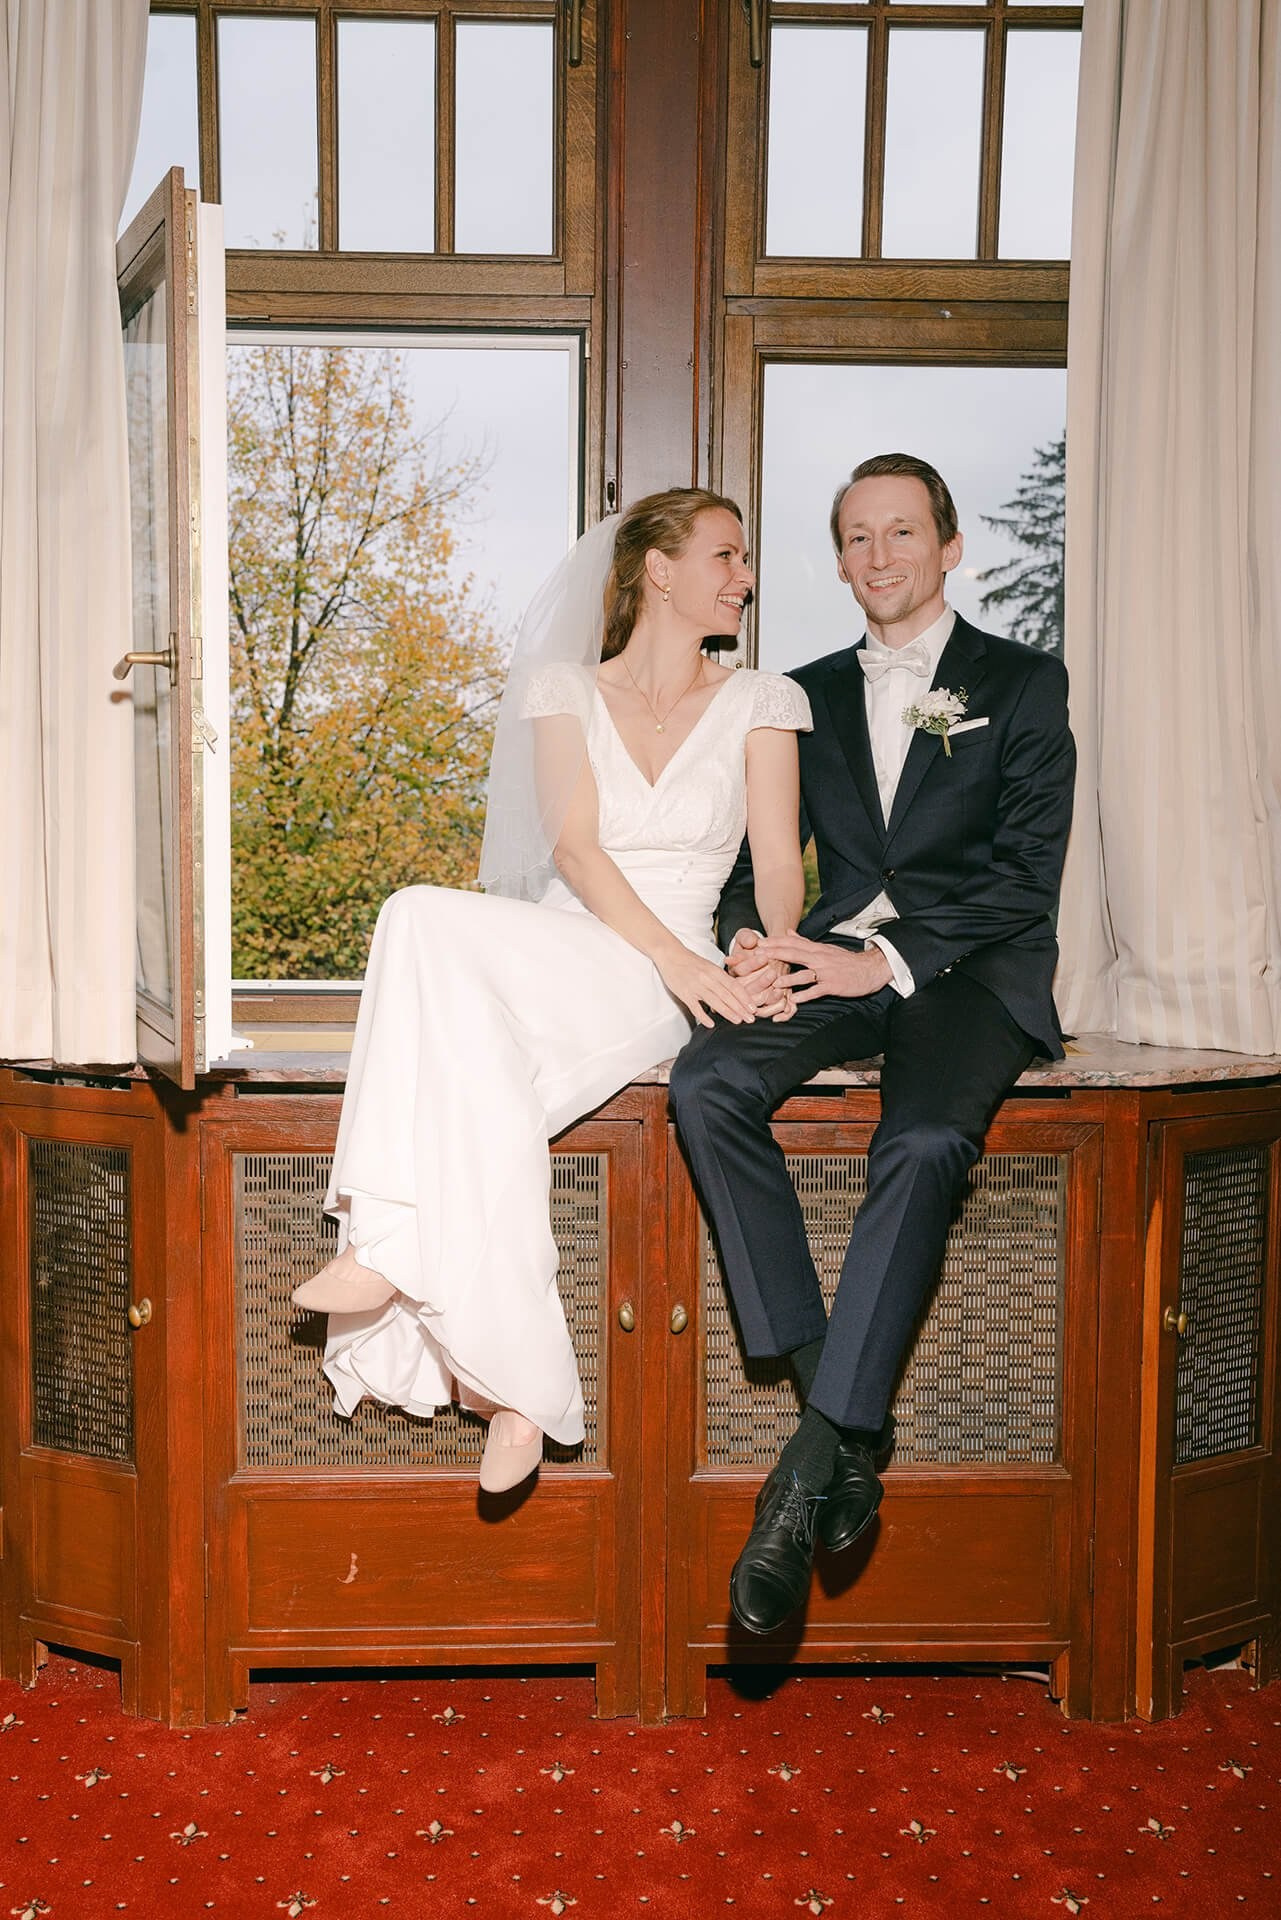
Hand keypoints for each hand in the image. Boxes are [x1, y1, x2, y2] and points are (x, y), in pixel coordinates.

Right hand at [658, 946, 758, 1028]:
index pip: (734, 986)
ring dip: (727, 1012)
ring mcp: (695, 986)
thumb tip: (735, 993)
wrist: (670, 954)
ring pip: (714, 1001)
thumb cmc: (691, 962)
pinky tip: (711, 1024)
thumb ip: (720, 979)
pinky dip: (703, 1016)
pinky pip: (695, 1007)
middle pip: (727, 995)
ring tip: (737, 1021)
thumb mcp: (709, 966)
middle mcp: (707, 978)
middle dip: (740, 1008)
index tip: (753, 1008)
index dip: (744, 998)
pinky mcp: (684, 993)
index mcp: (715, 971)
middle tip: (750, 1018)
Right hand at [726, 926, 785, 1004]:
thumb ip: (745, 937)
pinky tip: (785, 1001)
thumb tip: (750, 942)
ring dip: (771, 997)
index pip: (739, 971)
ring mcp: (752, 997)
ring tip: (780, 989)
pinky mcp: (763, 1005)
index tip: (764, 956)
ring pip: (759, 1003)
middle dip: (761, 982)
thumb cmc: (751, 945)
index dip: (751, 964)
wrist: (762, 953)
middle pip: (748, 990)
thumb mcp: (745, 936)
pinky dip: (778, 1008)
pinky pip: (768, 1012)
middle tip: (773, 972)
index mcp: (734, 971)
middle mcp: (742, 987)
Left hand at [758, 934, 892, 1003]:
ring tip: (774, 982)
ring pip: (805, 974)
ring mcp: (826, 972)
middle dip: (775, 954)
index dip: (774, 943)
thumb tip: (787, 931)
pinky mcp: (833, 985)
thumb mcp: (824, 948)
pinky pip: (818, 990)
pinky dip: (806, 995)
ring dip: (789, 979)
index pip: (792, 944)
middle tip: (758, 956)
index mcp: (815, 950)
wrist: (868, 969)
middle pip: (794, 954)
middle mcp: (819, 959)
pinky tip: (795, 1000)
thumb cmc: (844, 960)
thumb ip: (803, 941)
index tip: (758, 943)